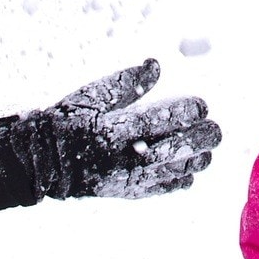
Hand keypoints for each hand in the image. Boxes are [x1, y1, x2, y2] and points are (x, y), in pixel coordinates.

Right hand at [14, 59, 221, 199]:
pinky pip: (158, 189)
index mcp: (113, 129)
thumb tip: (156, 66)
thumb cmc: (69, 120)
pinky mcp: (125, 192)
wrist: (44, 160)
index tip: (202, 105)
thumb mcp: (92, 95)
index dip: (185, 112)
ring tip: (207, 150)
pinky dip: (178, 180)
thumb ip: (126, 82)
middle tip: (215, 129)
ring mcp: (125, 178)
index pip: (158, 121)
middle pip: (172, 149)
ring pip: (170, 171)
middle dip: (199, 138)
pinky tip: (189, 171)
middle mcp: (122, 157)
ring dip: (195, 160)